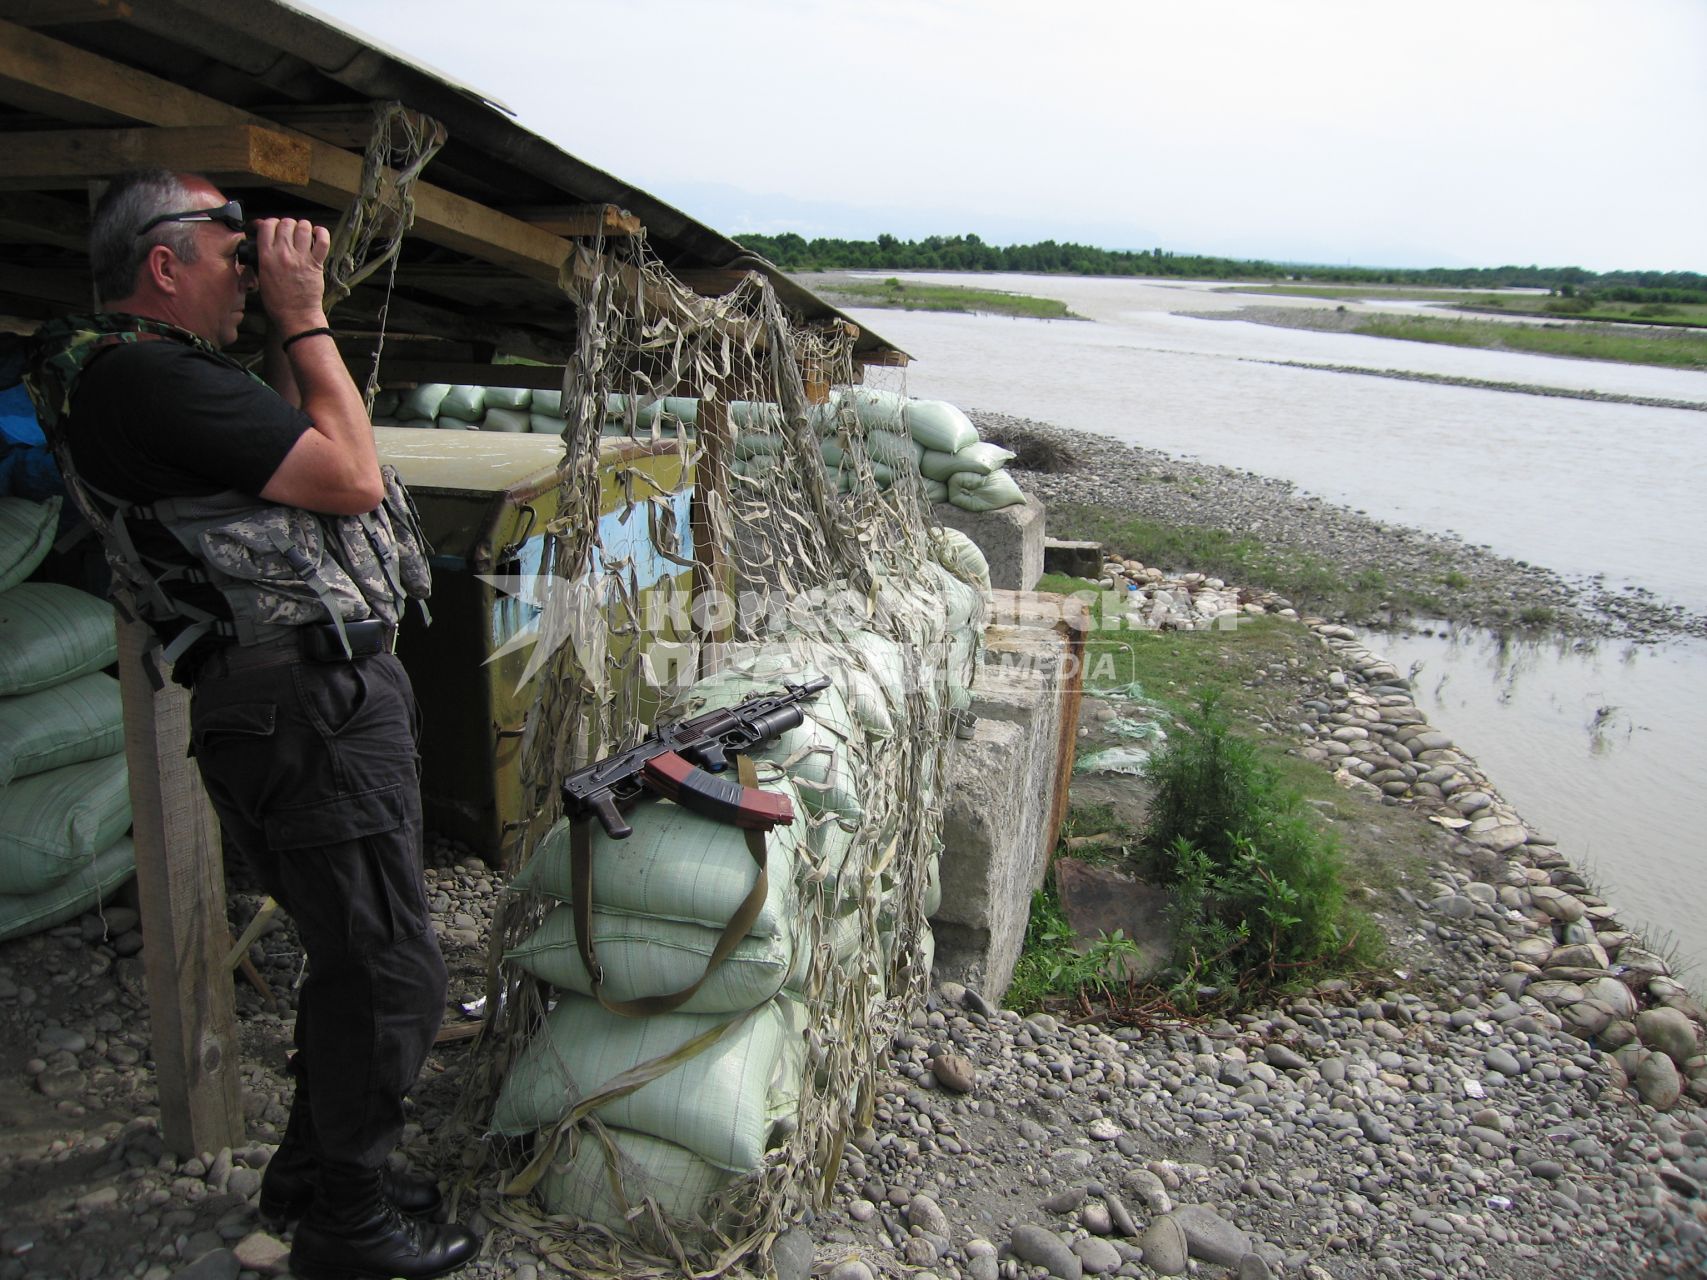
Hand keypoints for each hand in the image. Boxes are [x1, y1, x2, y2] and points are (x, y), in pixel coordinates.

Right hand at [253, 217, 331, 337]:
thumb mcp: (261, 278)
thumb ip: (261, 259)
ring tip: (302, 233)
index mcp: (267, 257)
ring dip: (302, 226)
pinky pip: (322, 240)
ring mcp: (301, 258)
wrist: (296, 315)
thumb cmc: (278, 301)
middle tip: (287, 232)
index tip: (270, 227)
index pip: (267, 226)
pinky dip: (321, 233)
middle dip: (286, 224)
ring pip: (303, 227)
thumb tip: (262, 245)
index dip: (268, 223)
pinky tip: (317, 234)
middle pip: (285, 223)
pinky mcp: (316, 263)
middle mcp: (284, 254)